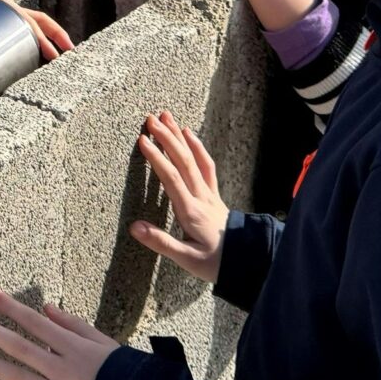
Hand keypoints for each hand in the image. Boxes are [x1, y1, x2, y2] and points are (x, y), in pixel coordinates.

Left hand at [0, 0, 74, 61]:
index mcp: (5, 3)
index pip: (29, 23)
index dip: (41, 38)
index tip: (53, 54)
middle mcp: (7, 10)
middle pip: (37, 25)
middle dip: (54, 39)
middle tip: (67, 58)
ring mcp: (1, 15)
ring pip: (27, 30)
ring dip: (42, 44)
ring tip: (53, 63)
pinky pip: (11, 34)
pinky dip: (21, 46)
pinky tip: (22, 60)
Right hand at [129, 112, 225, 282]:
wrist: (246, 260)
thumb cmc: (214, 262)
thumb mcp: (186, 258)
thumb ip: (160, 242)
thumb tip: (134, 227)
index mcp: (191, 212)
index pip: (172, 178)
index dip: (157, 158)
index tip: (143, 140)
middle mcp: (201, 197)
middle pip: (184, 161)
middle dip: (167, 138)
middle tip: (151, 119)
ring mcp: (209, 193)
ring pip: (195, 159)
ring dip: (180, 137)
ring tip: (167, 117)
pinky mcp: (213, 194)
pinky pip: (206, 165)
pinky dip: (198, 147)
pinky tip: (189, 134)